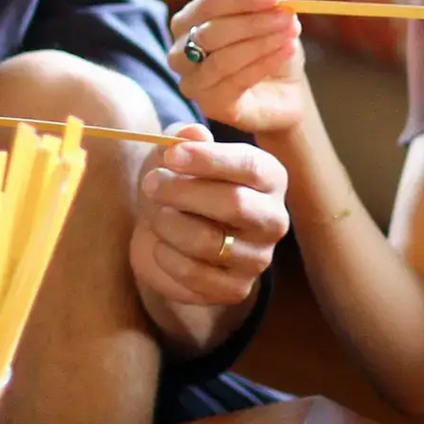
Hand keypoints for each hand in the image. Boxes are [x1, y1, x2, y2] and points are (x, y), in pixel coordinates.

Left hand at [130, 124, 289, 305]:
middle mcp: (273, 218)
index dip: (208, 159)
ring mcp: (259, 258)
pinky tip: (161, 244)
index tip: (170, 155)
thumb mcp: (178, 152)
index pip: (250, 166)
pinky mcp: (236, 289)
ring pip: (208, 241)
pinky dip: (166, 256)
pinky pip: (194, 274)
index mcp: (269, 177)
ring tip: (157, 214)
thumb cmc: (180, 182)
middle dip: (183, 192)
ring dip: (169, 224)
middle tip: (150, 183)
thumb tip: (194, 133)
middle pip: (234, 204)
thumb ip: (185, 138)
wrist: (170, 233)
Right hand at [168, 0, 304, 133]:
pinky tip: (286, 51)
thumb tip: (275, 0)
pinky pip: (235, 82)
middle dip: (252, 22)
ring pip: (221, 59)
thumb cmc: (268, 51)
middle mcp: (180, 52)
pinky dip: (264, 64)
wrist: (283, 94)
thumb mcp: (270, 21)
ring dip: (260, 43)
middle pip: (210, 32)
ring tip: (290, 34)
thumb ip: (267, 8)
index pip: (209, 4)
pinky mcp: (210, 105)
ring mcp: (192, 82)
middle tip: (286, 16)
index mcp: (188, 22)